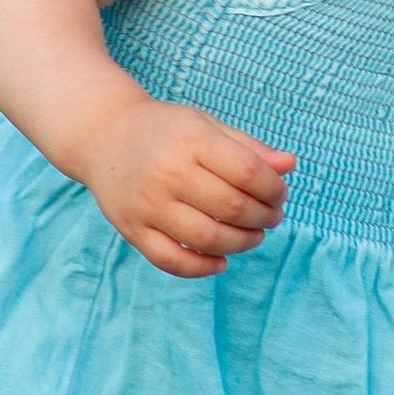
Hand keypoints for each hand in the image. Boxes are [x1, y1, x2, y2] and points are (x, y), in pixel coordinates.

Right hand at [77, 92, 295, 278]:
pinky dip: (203, 268)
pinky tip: (222, 261)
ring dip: (242, 244)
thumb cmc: (166, 131)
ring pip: (208, 239)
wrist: (103, 135)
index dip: (274, 190)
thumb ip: (249, 147)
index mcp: (191, 139)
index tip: (280, 195)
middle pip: (233, 209)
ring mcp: (147, 204)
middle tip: (271, 218)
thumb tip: (290, 165)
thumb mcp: (207, 126)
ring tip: (253, 236)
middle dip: (264, 218)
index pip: (248, 174)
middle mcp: (167, 172)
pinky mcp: (132, 229)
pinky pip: (172, 261)